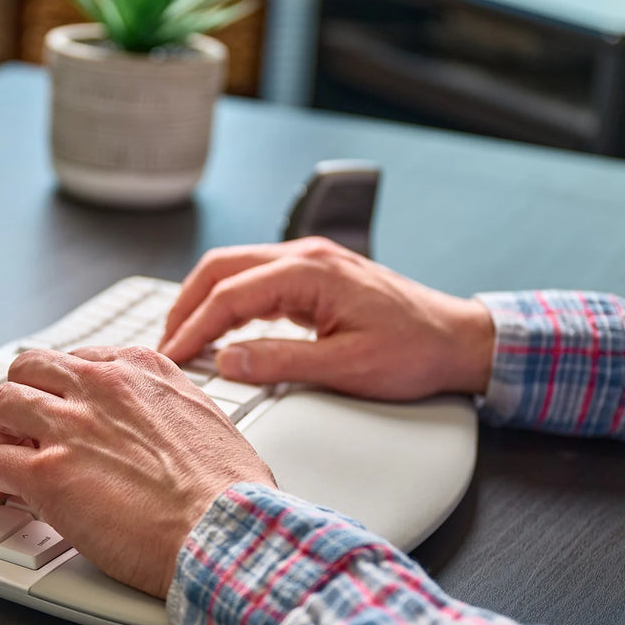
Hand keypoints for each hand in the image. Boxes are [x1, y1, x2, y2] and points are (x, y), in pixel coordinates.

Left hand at [0, 346, 275, 599]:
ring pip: (1, 403)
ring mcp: (69, 427)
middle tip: (25, 429)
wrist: (224, 530)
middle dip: (23, 397)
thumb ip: (172, 411)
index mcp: (142, 370)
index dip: (66, 390)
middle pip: (30, 368)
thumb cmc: (230, 491)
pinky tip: (2, 496)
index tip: (66, 411)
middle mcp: (101, 387)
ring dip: (0, 432)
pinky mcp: (45, 473)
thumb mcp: (208, 419)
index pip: (80, 360)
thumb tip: (165, 431)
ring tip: (8, 458)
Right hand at [159, 237, 493, 400]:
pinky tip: (222, 329)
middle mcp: (305, 256)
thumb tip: (226, 361)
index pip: (229, 295)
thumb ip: (280, 362)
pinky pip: (257, 280)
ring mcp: (310, 262)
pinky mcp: (316, 276)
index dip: (193, 328)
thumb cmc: (415, 352)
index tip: (172, 356)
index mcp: (310, 272)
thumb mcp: (346, 367)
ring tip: (184, 338)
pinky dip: (229, 302)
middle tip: (165, 344)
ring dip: (204, 300)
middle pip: (221, 268)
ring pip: (235, 269)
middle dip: (186, 305)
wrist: (459, 339)